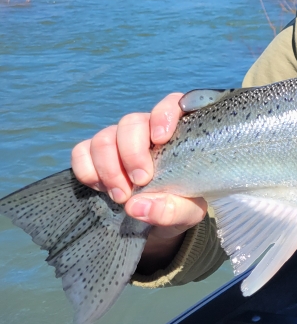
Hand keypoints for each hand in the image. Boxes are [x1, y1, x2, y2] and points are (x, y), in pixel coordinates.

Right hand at [70, 92, 207, 271]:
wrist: (161, 220)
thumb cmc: (182, 204)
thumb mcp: (189, 212)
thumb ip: (172, 210)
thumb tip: (137, 205)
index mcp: (179, 131)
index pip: (174, 103)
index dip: (164, 114)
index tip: (161, 139)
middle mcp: (147, 129)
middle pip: (131, 122)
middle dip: (132, 153)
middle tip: (140, 182)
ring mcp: (119, 140)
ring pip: (104, 137)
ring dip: (109, 168)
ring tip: (121, 196)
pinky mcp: (96, 154)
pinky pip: (81, 151)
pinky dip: (87, 170)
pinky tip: (101, 188)